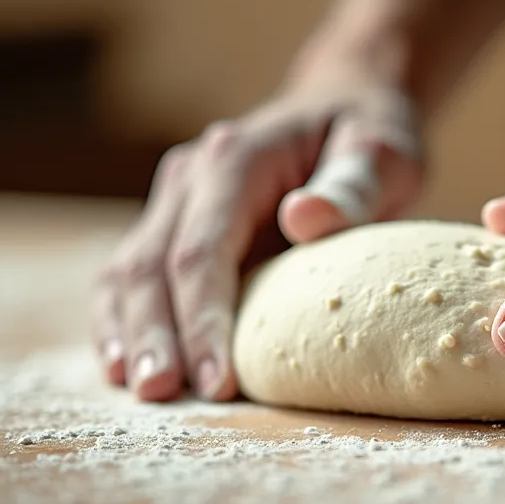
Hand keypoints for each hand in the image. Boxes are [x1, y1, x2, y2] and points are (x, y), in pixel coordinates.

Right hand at [90, 55, 423, 401]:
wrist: (343, 107)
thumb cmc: (368, 137)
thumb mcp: (382, 152)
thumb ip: (351, 186)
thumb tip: (304, 219)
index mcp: (235, 158)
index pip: (202, 250)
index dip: (203, 319)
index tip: (216, 382)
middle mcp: (191, 177)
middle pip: (152, 266)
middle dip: (155, 336)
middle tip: (161, 396)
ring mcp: (175, 201)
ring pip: (128, 274)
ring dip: (129, 335)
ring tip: (140, 393)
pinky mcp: (173, 226)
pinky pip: (133, 279)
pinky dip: (123, 323)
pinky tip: (123, 369)